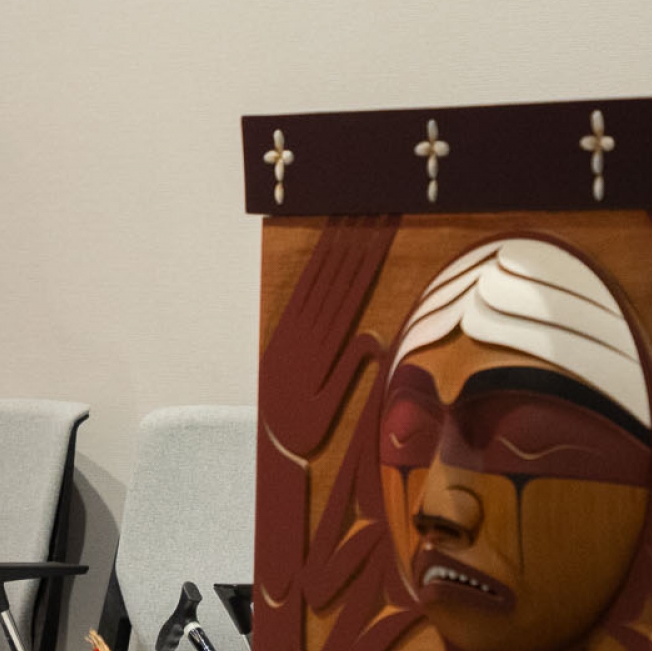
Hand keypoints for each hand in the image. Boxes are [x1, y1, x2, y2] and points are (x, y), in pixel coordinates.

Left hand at [258, 216, 397, 455]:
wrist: (270, 444)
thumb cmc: (307, 430)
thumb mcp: (331, 407)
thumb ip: (349, 371)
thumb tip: (374, 337)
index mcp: (322, 347)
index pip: (351, 291)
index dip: (367, 257)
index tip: (381, 228)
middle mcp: (306, 331)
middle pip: (336, 277)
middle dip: (355, 240)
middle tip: (372, 206)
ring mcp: (292, 329)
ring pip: (318, 279)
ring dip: (335, 247)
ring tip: (352, 217)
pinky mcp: (282, 334)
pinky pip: (300, 294)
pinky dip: (312, 270)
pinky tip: (324, 251)